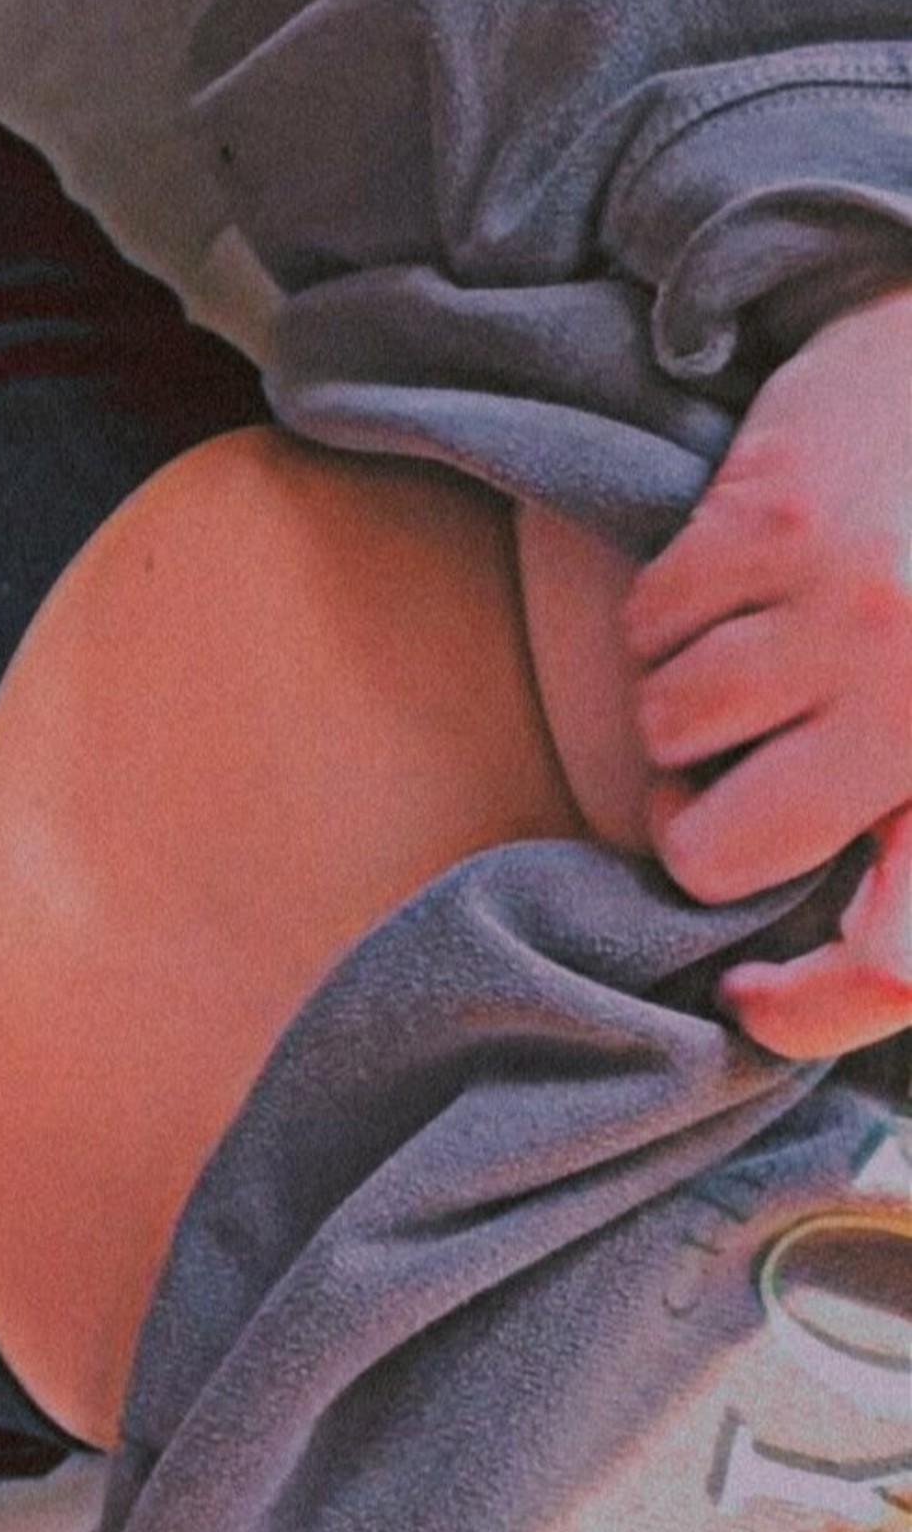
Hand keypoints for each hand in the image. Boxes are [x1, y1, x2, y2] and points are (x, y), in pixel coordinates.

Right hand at [622, 289, 911, 1056]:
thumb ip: (910, 836)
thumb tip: (817, 976)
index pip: (894, 962)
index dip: (806, 1015)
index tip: (751, 996)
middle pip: (719, 855)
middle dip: (697, 827)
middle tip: (731, 781)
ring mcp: (846, 605)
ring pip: (665, 731)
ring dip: (685, 708)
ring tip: (758, 653)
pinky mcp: (773, 516)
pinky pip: (646, 627)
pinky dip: (668, 616)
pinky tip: (742, 579)